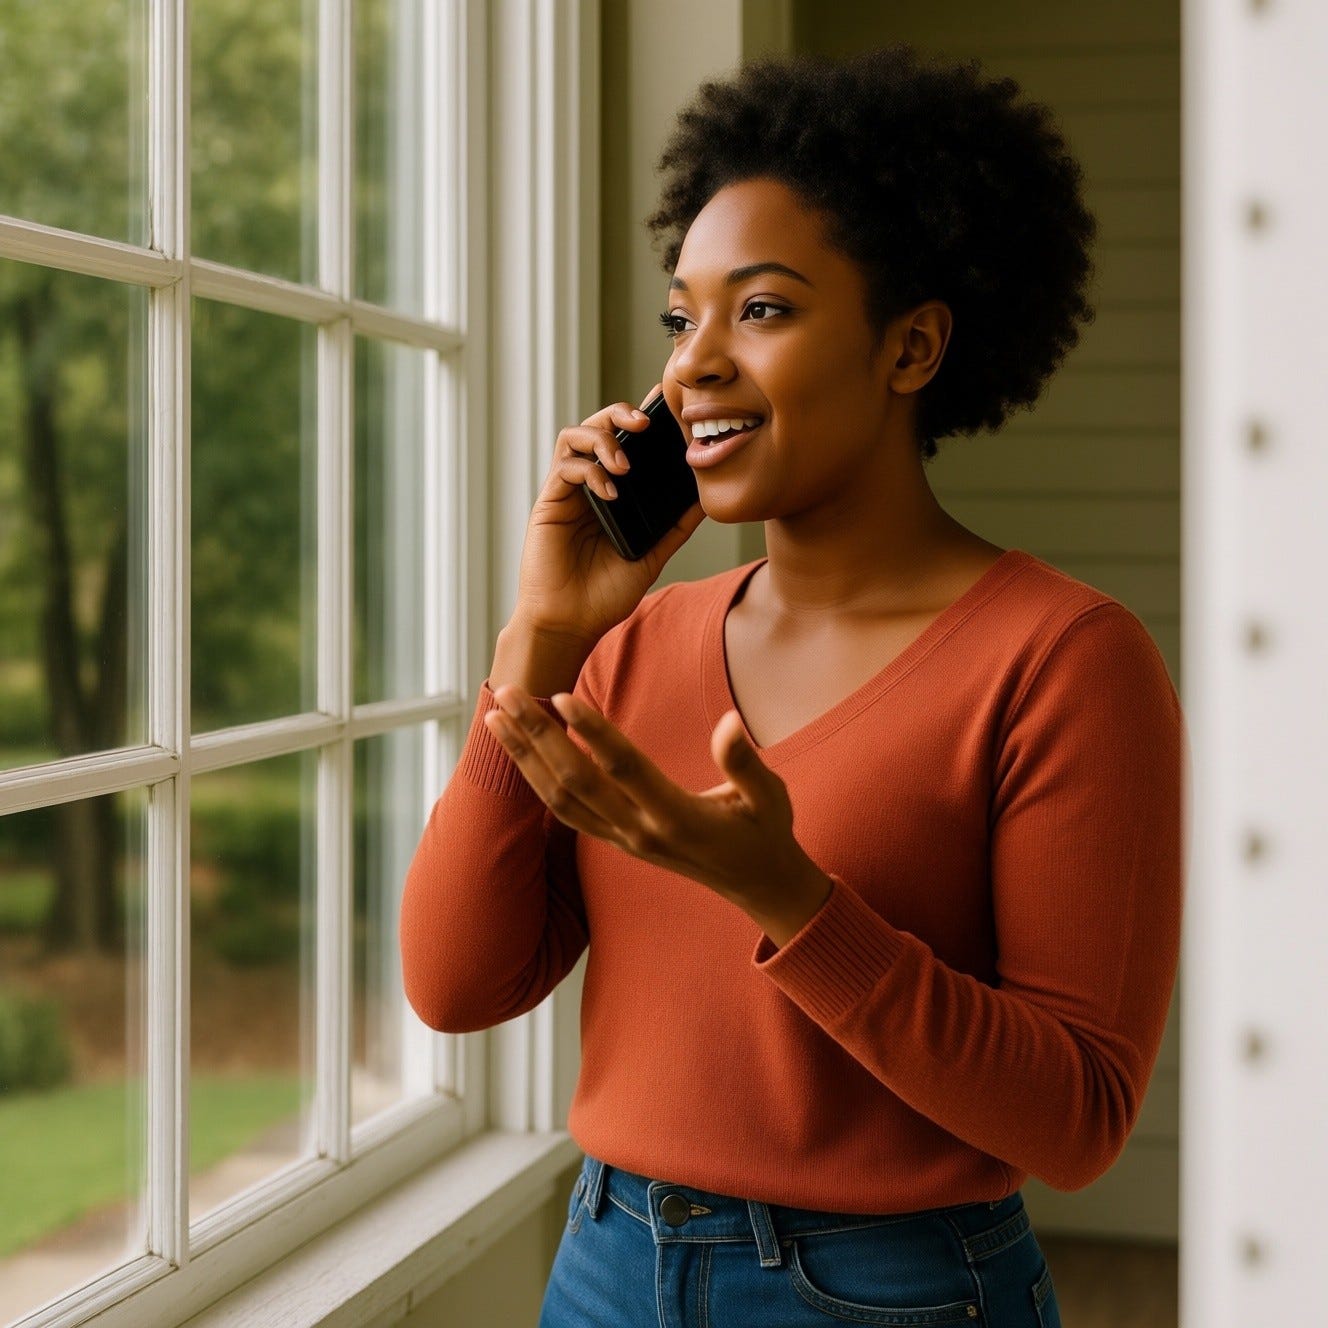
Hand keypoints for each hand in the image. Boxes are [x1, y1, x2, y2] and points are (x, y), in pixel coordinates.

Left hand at [484, 685, 833, 946]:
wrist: (757, 886)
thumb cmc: (766, 833)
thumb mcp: (769, 798)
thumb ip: (745, 762)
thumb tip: (730, 723)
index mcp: (675, 817)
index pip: (623, 768)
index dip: (592, 731)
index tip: (562, 695)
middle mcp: (639, 832)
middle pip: (575, 781)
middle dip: (536, 736)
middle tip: (506, 692)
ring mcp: (622, 840)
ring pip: (559, 799)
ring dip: (524, 757)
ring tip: (495, 717)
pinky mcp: (615, 841)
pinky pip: (565, 812)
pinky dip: (536, 780)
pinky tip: (518, 751)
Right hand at [510, 385, 705, 644]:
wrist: (572, 623)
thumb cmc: (605, 593)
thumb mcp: (654, 554)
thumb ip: (676, 525)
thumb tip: (708, 497)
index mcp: (613, 492)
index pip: (626, 442)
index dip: (642, 417)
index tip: (667, 403)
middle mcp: (588, 485)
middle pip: (597, 426)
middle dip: (621, 414)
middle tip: (646, 422)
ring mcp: (567, 492)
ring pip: (574, 436)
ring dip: (602, 438)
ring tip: (625, 462)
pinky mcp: (549, 503)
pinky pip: (565, 468)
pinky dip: (589, 470)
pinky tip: (610, 491)